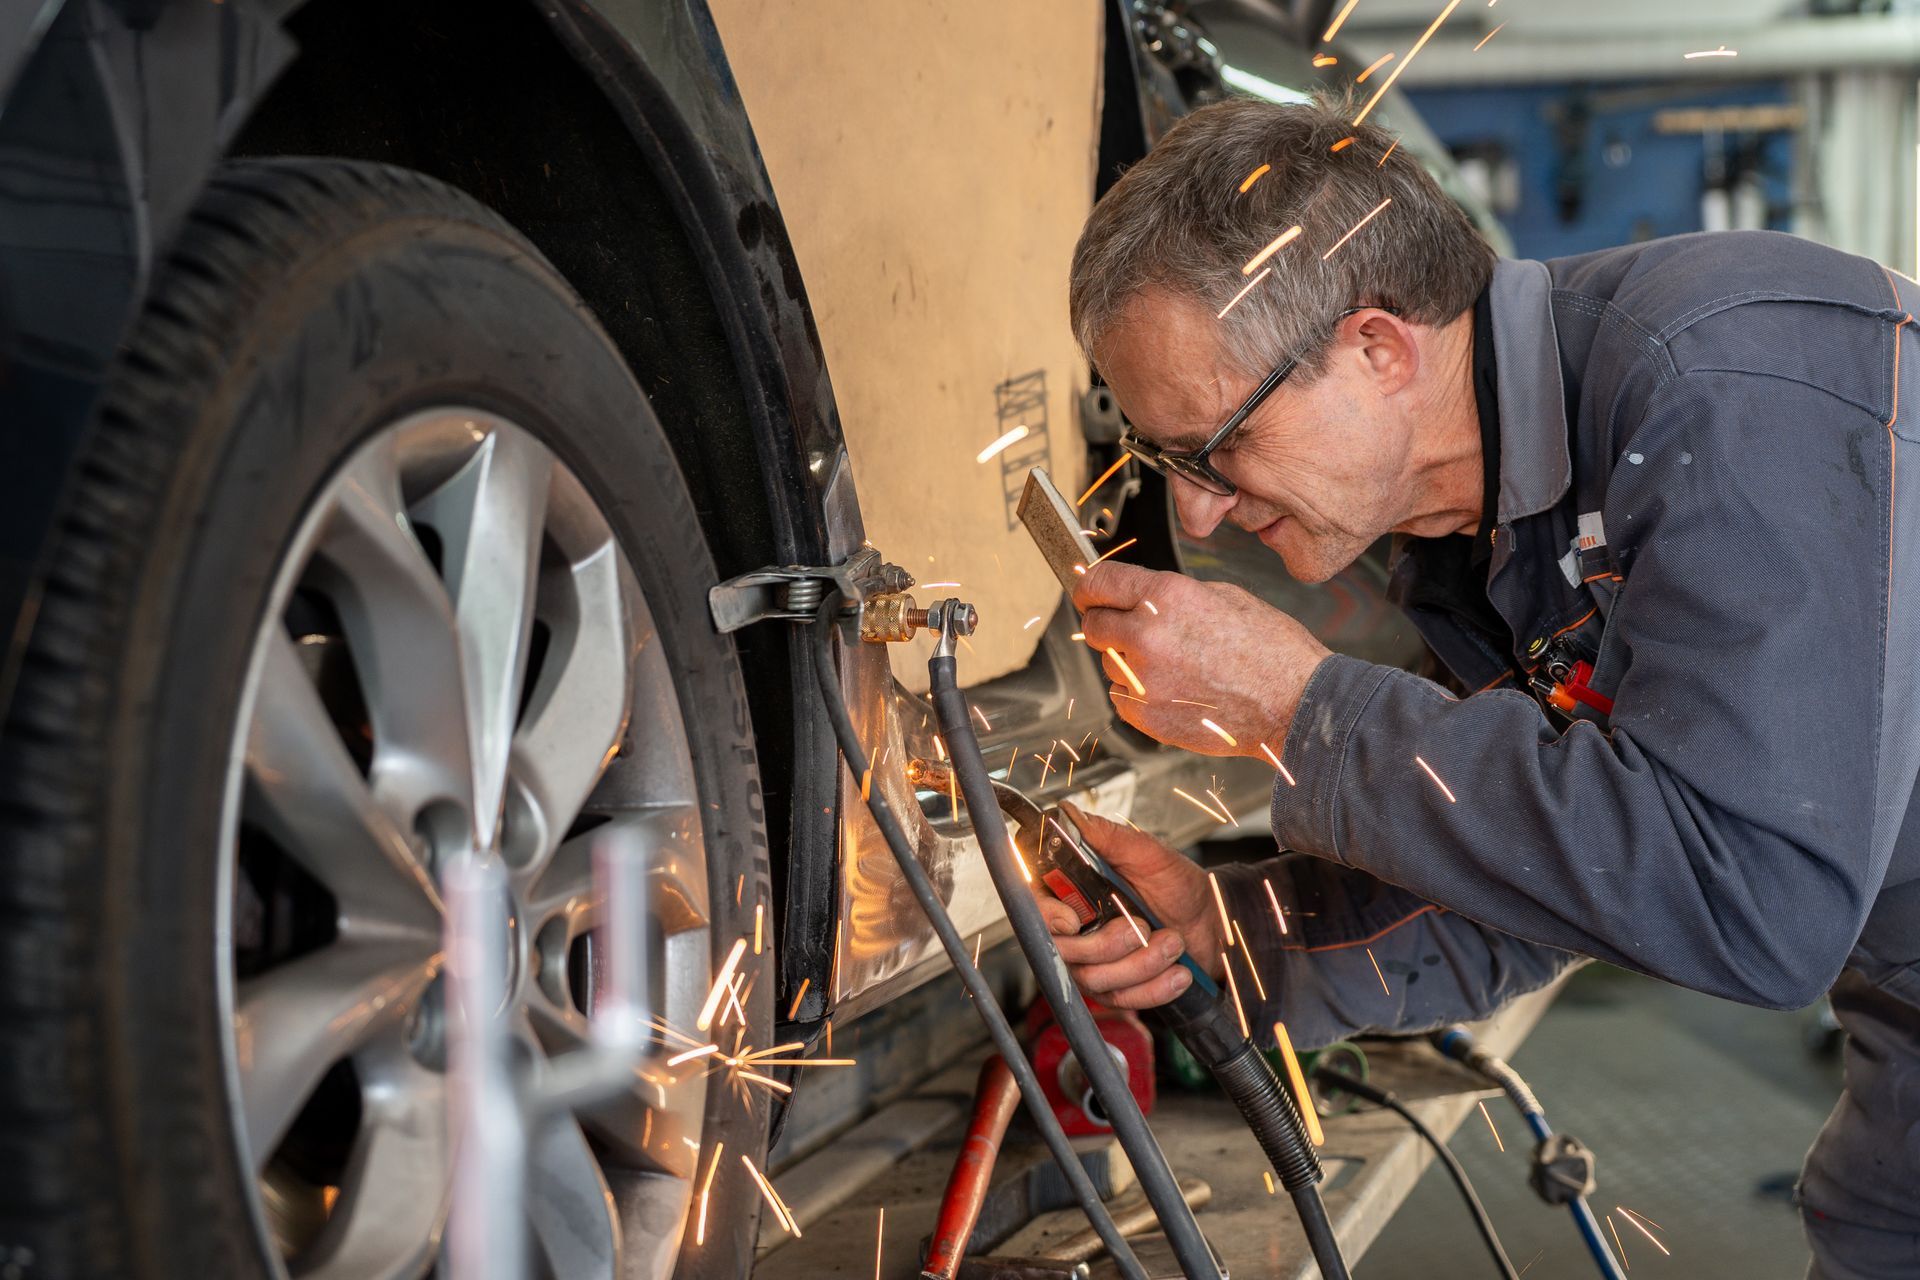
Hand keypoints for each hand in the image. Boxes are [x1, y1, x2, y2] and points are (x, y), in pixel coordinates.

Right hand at [1033, 804, 1225, 1009]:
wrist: (1213, 923)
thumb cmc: (1180, 886)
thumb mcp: (1148, 854)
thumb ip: (1108, 837)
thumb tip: (1068, 814)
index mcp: (1076, 893)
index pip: (1037, 907)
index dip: (1047, 916)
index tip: (1072, 920)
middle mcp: (1078, 931)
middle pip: (1064, 951)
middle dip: (1109, 944)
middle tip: (1144, 925)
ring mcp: (1095, 964)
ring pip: (1095, 979)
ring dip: (1142, 963)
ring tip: (1174, 942)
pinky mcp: (1117, 990)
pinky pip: (1123, 1000)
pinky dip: (1155, 987)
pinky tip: (1178, 972)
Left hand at [1073, 561, 1331, 757]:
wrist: (1295, 703)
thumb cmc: (1271, 650)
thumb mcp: (1225, 596)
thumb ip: (1172, 595)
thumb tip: (1138, 596)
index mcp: (1166, 597)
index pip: (1098, 582)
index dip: (1088, 588)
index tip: (1087, 593)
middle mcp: (1147, 636)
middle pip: (1093, 625)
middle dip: (1106, 624)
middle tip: (1129, 630)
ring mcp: (1144, 680)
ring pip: (1110, 664)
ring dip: (1129, 662)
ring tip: (1175, 666)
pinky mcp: (1146, 716)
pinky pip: (1122, 698)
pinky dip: (1138, 694)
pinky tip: (1175, 690)